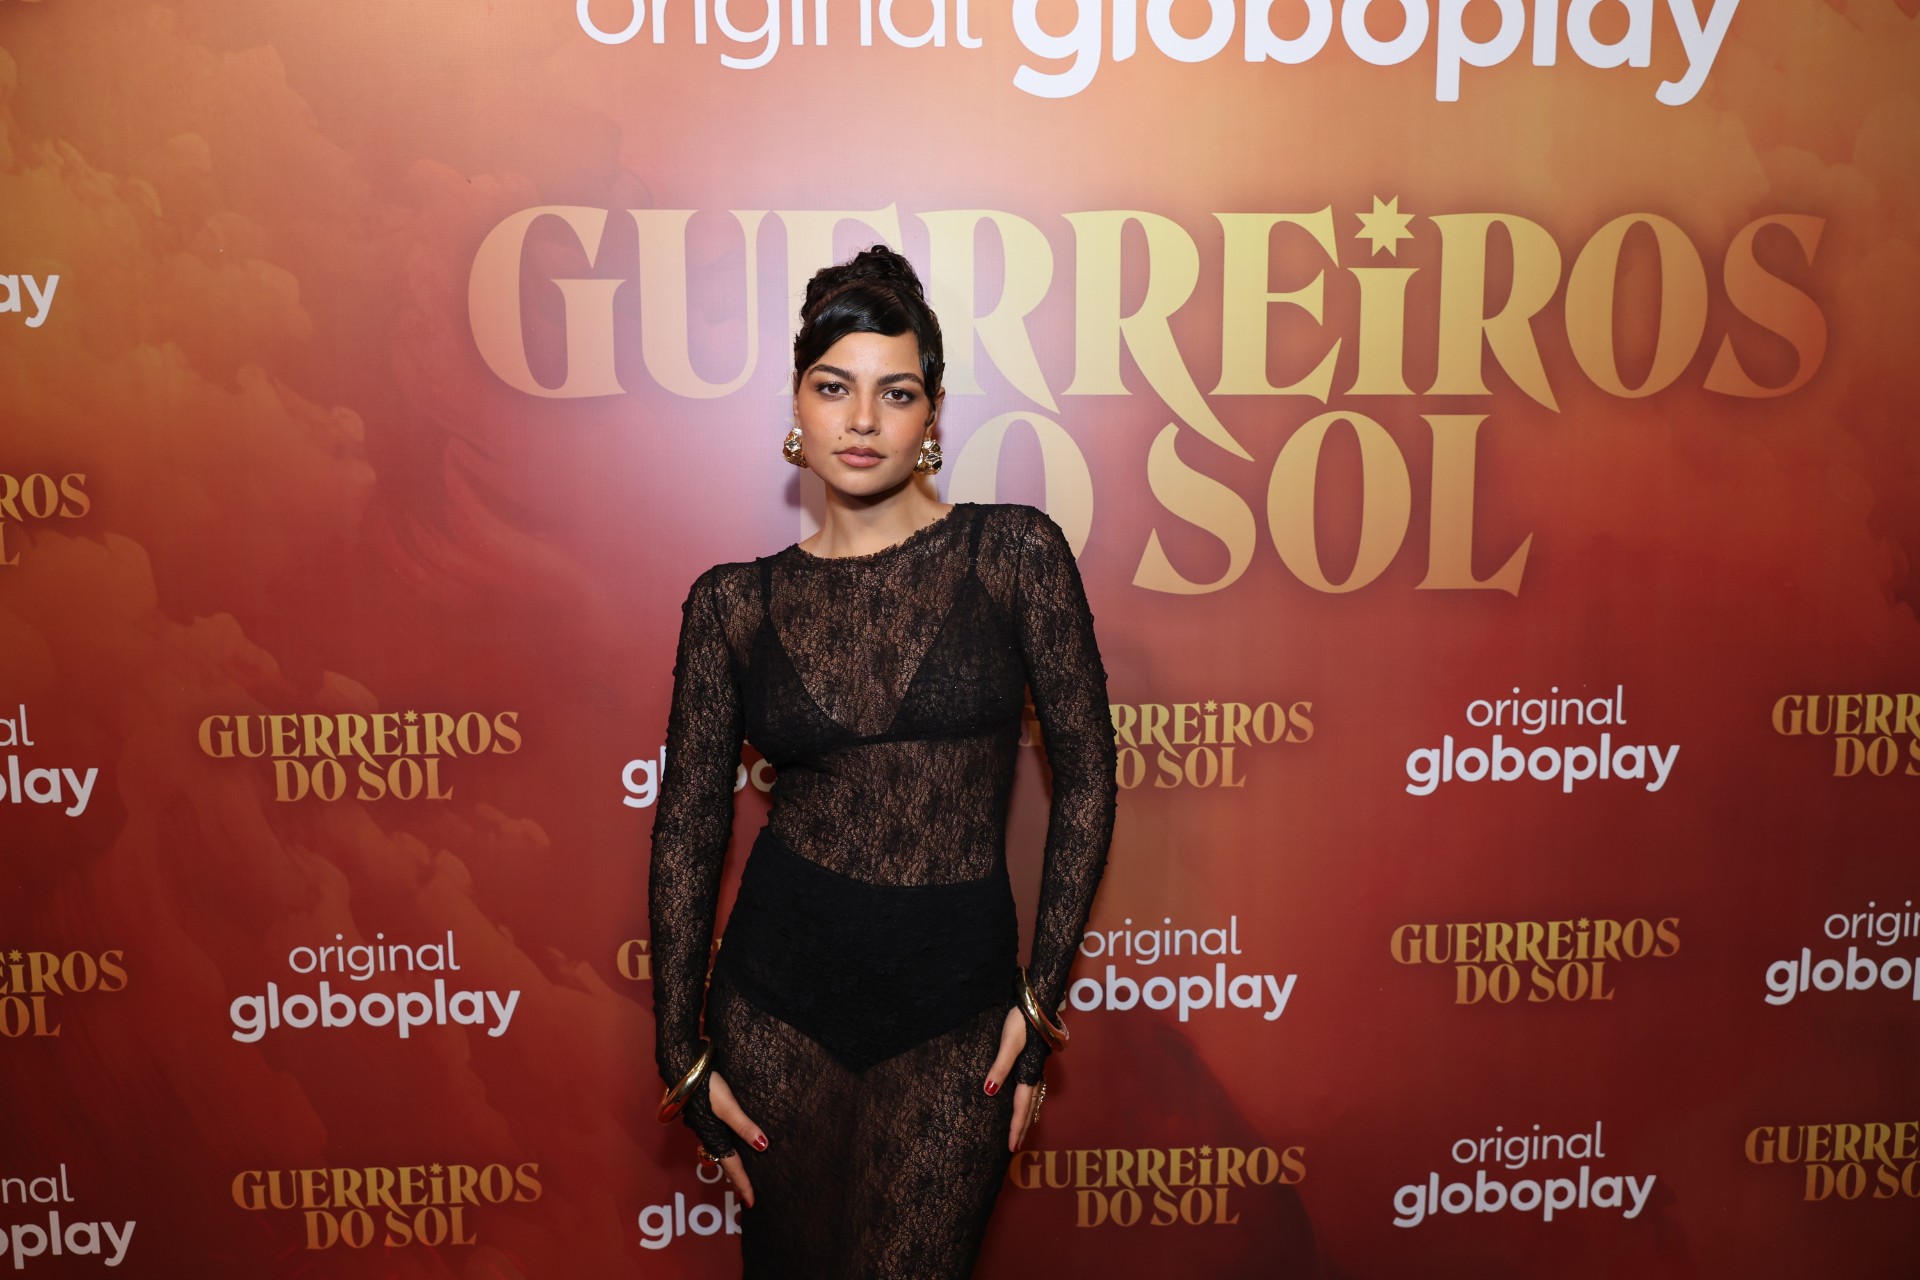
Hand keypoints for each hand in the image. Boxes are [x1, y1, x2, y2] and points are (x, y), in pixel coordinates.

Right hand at [705, 1071, 767, 1207]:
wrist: (681, 1064)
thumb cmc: (704, 1084)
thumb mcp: (727, 1104)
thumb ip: (743, 1124)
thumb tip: (763, 1146)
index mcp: (714, 1135)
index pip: (732, 1166)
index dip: (743, 1184)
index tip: (751, 1203)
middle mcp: (709, 1132)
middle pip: (725, 1161)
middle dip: (737, 1177)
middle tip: (749, 1192)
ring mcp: (705, 1122)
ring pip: (721, 1148)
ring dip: (733, 1161)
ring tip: (746, 1169)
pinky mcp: (705, 1111)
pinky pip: (719, 1134)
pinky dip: (729, 1143)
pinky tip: (736, 1138)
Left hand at [983, 1007, 1040, 1152]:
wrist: (1038, 1001)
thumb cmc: (1022, 1021)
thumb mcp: (1008, 1042)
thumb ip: (1000, 1066)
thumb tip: (990, 1091)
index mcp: (1029, 1073)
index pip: (1021, 1107)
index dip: (1016, 1128)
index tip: (1011, 1147)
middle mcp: (1035, 1073)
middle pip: (1029, 1107)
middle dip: (1022, 1127)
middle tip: (1014, 1147)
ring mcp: (1036, 1067)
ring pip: (1032, 1099)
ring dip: (1026, 1116)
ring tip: (1020, 1130)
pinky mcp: (1034, 1059)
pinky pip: (1032, 1088)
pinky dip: (1028, 1101)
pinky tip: (1024, 1100)